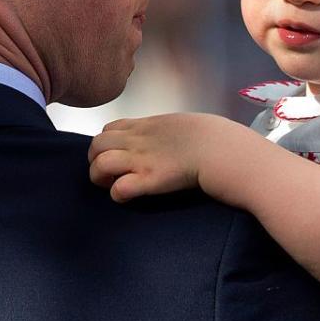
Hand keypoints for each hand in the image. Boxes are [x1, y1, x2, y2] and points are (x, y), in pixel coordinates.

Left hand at [87, 112, 235, 202]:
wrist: (222, 149)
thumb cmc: (213, 137)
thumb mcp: (184, 124)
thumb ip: (167, 132)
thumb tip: (169, 139)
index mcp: (147, 125)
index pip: (110, 129)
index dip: (107, 144)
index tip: (118, 155)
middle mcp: (138, 140)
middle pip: (96, 144)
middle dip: (96, 160)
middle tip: (110, 173)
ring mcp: (142, 160)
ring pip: (100, 164)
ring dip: (101, 177)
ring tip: (114, 185)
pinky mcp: (149, 180)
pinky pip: (118, 189)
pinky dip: (118, 194)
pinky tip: (130, 196)